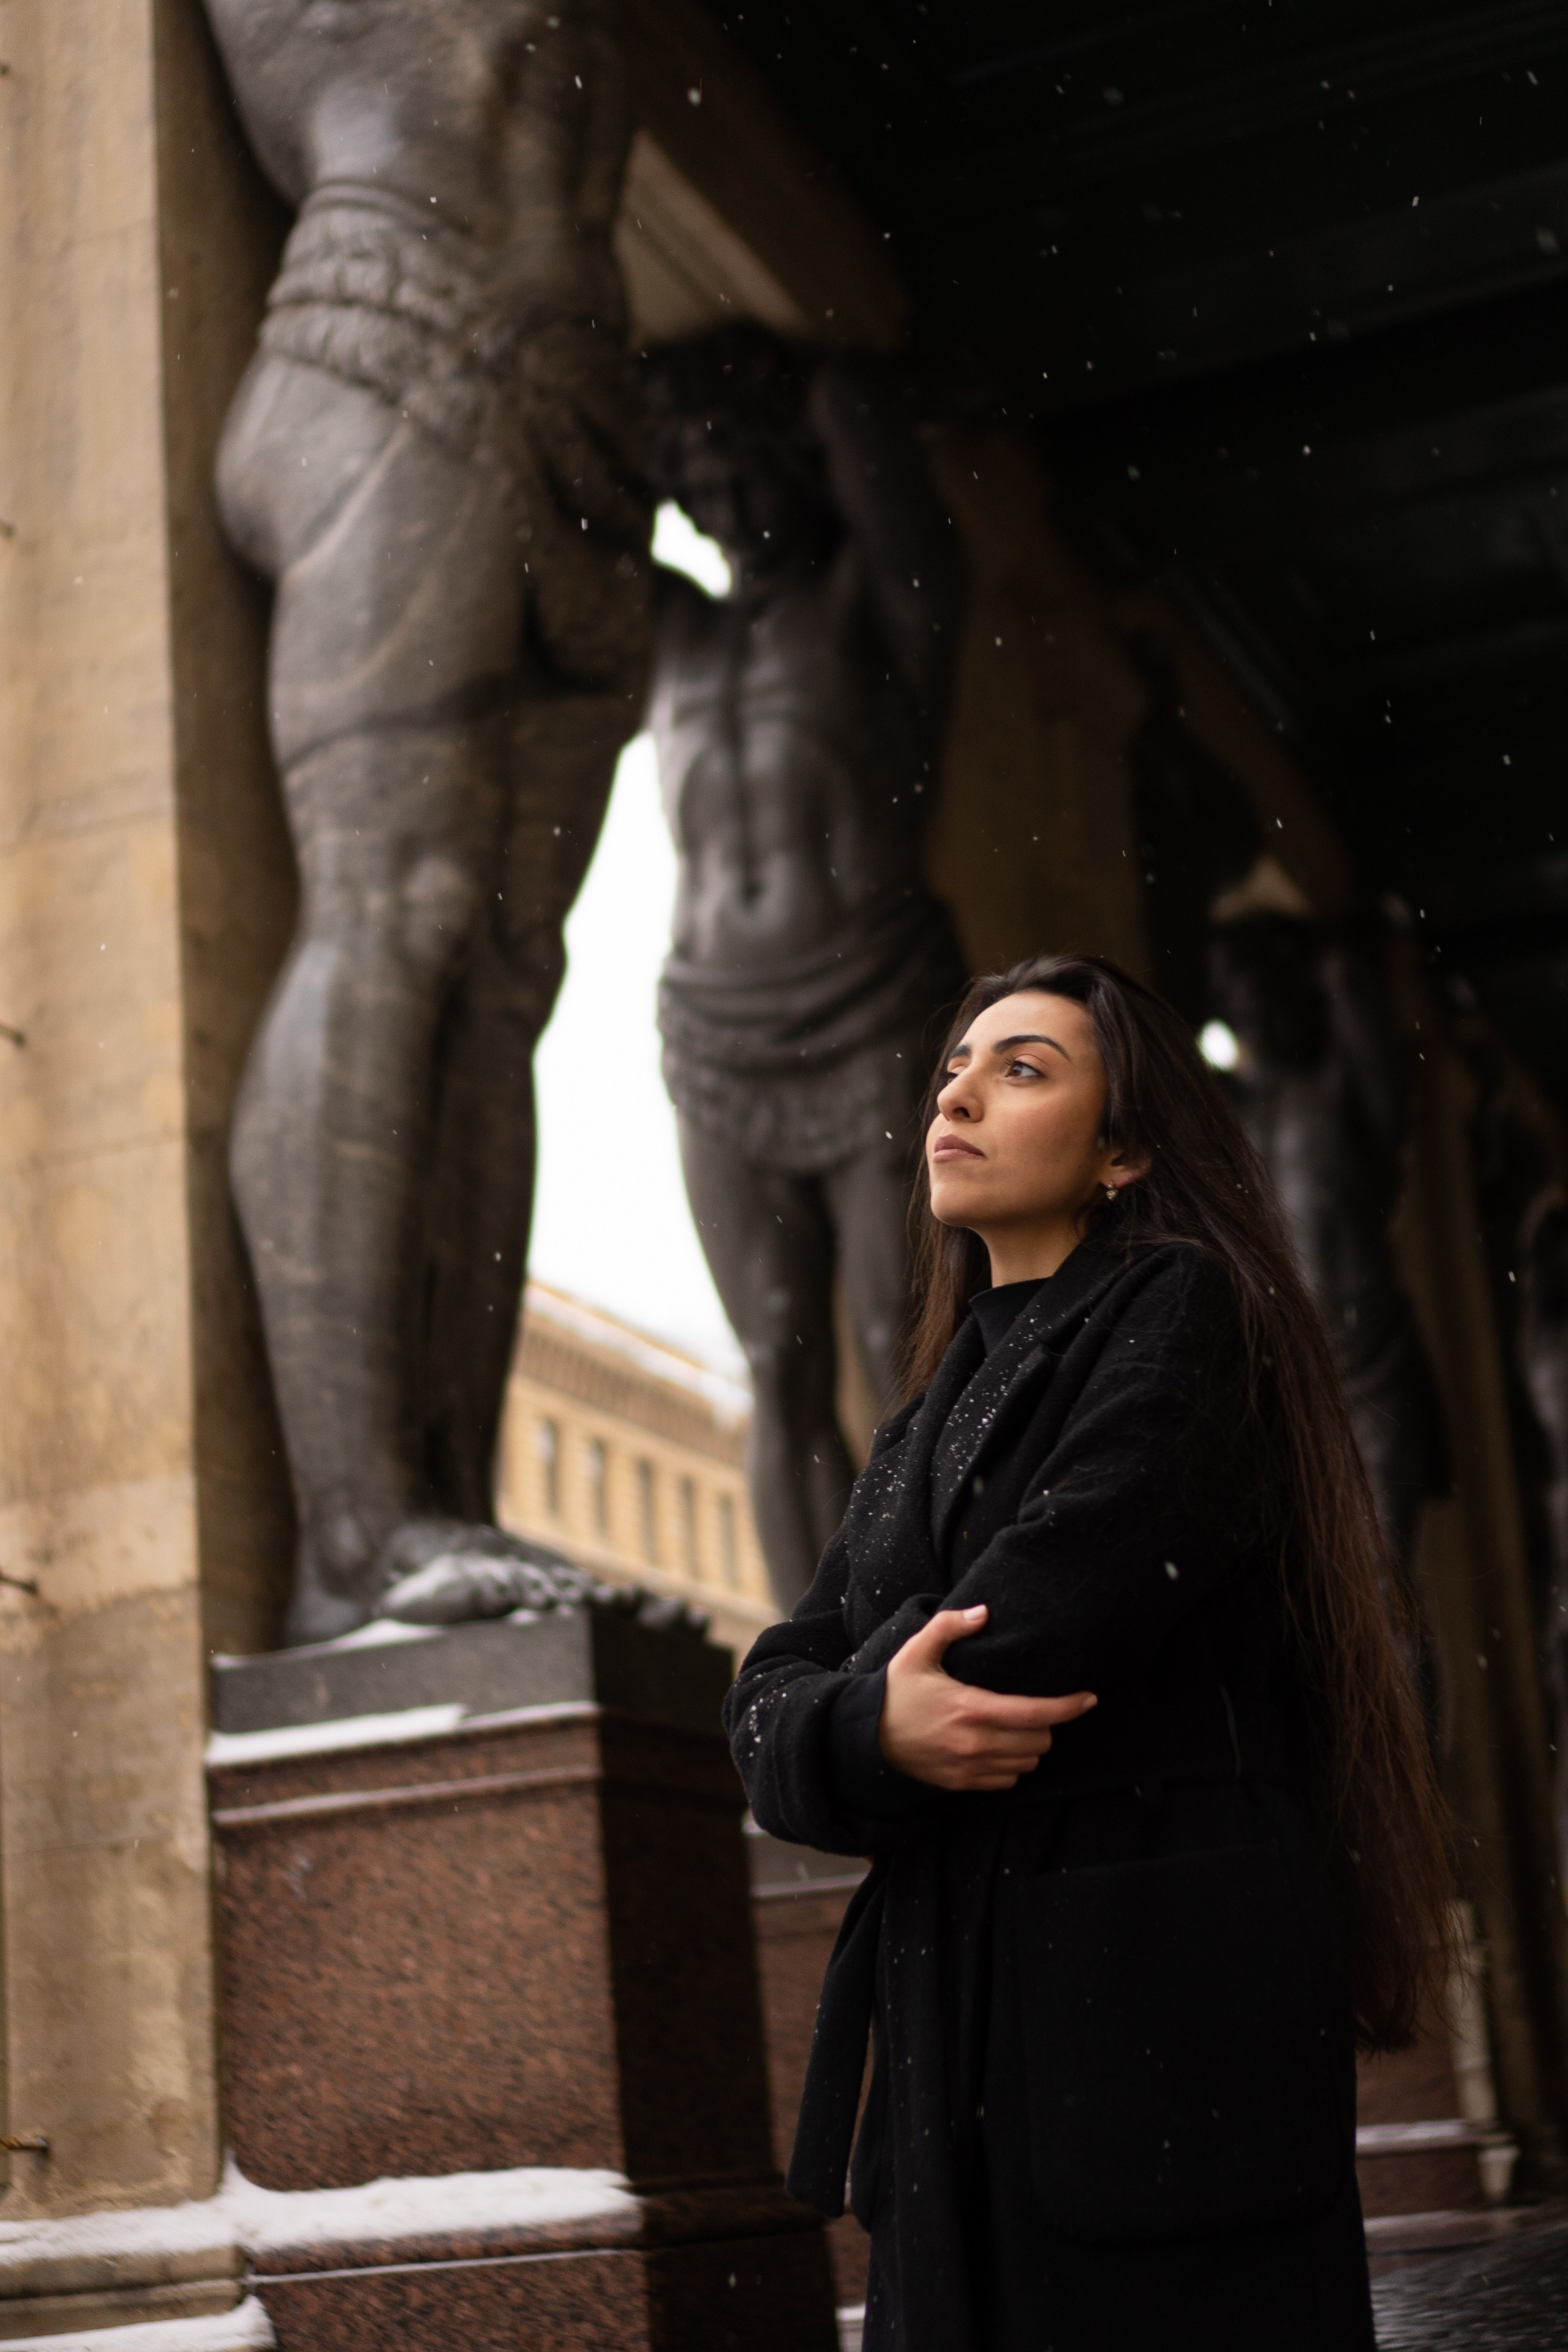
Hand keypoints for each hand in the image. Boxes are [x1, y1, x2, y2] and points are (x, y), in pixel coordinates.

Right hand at [878, 1605, 1096, 1791]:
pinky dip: (1013, 1766)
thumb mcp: (916, 1652)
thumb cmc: (895, 1693)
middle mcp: (975, 1742)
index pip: (1035, 1712)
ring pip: (1027, 1764)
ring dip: (1031, 1746)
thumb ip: (949, 1627)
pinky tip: (1002, 1747)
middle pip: (1039, 1741)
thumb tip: (983, 1612)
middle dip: (1047, 1725)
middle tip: (1037, 1708)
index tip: (1089, 1699)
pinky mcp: (963, 1783)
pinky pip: (1008, 1781)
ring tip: (1021, 1728)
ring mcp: (970, 1767)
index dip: (1069, 1707)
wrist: (866, 1738)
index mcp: (970, 1707)